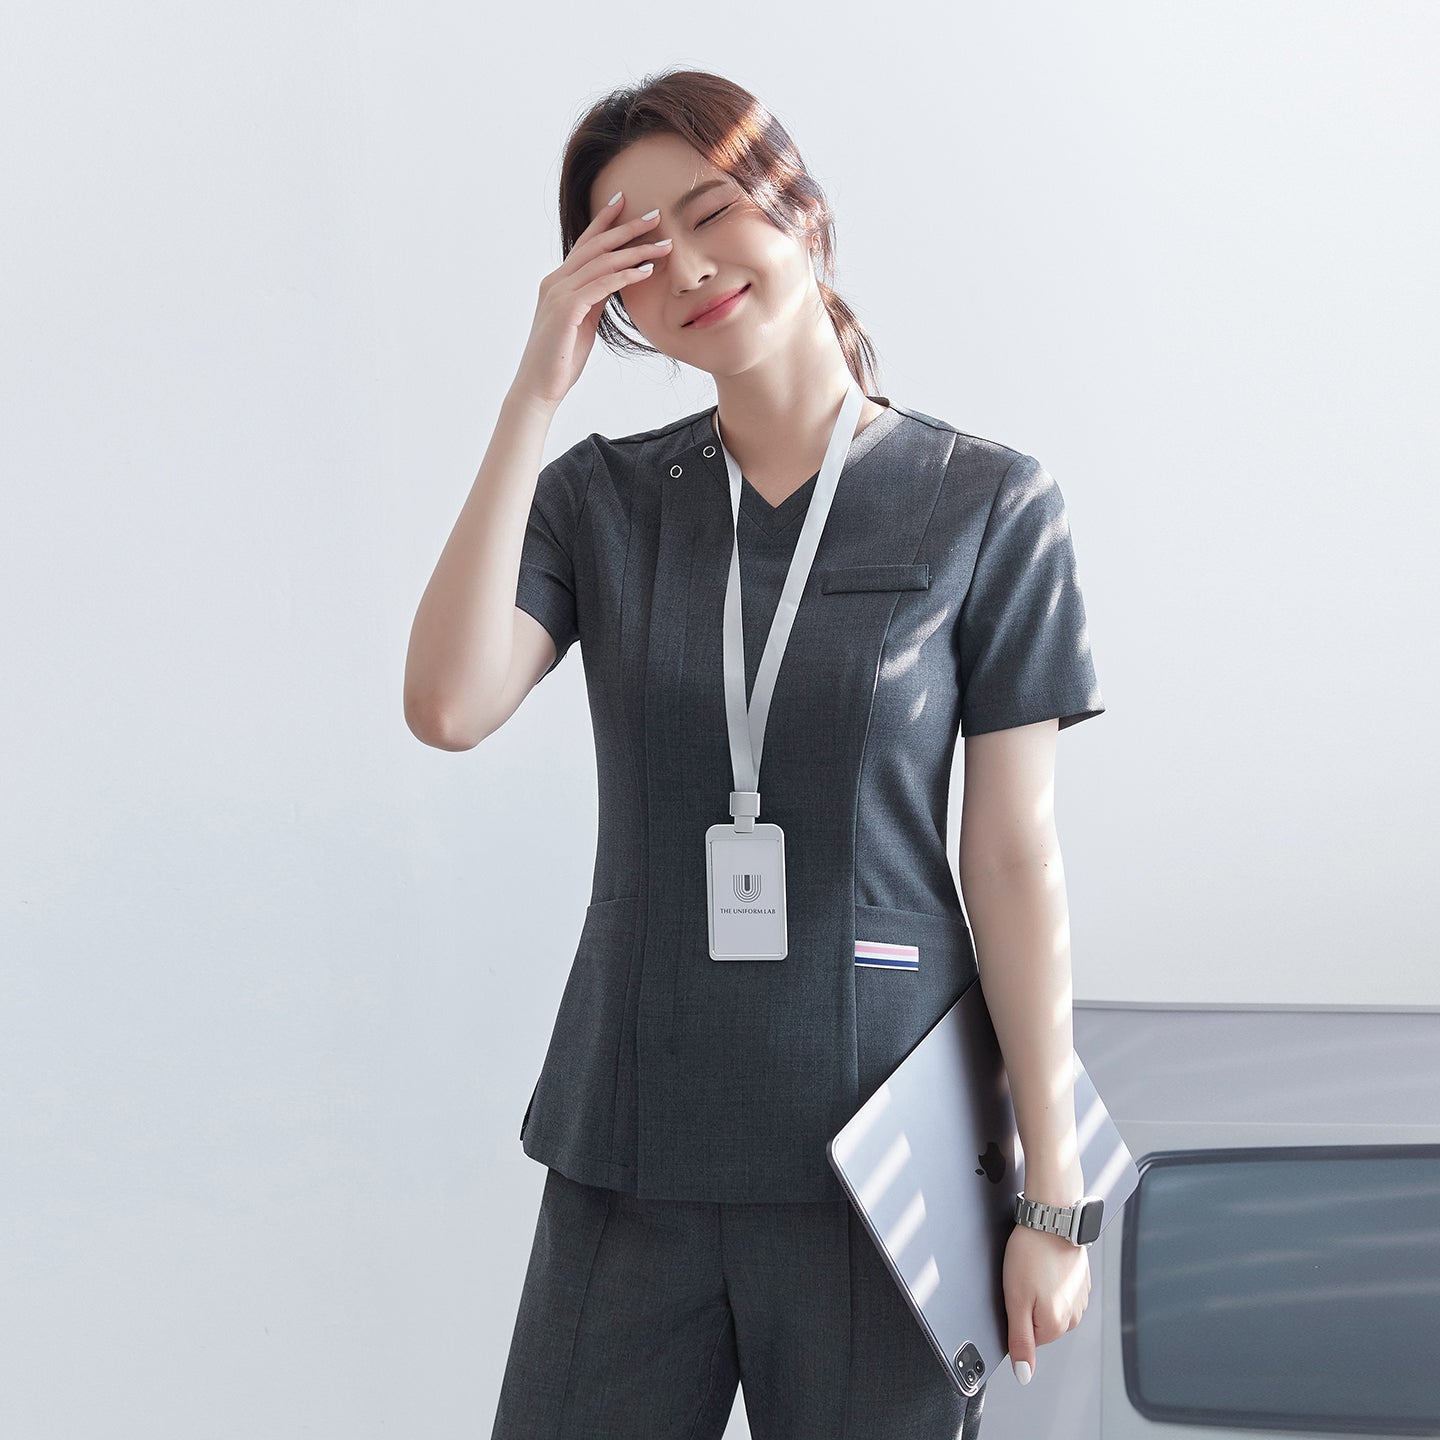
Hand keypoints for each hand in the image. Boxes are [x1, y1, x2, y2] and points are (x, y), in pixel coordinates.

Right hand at [511, 190, 667, 409]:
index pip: (584, 244)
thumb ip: (594, 299)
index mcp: (557, 282)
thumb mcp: (582, 322)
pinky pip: (601, 286)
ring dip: (635, 251)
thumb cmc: (561, 359)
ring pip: (602, 262)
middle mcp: (555, 282)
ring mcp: (558, 294)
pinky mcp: (566, 310)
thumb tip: (614, 283)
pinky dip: (625, 276)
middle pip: (596, 245)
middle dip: (627, 228)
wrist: (540, 388)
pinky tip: (646, 272)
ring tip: (663, 245)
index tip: (624, 202)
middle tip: (656, 215)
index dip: (604, 221)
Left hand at [1003, 1222, 1090, 1384]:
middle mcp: (1073, 1316)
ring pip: (1050, 1306)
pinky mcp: (1081, 1281)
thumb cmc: (1031, 1254)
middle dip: (1028, 1303)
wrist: (1052, 1219)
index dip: (1016, 1315)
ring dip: (1040, 1291)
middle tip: (1022, 1279)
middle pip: (1040, 1323)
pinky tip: (1045, 1263)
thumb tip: (1024, 1375)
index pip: (1028, 1339)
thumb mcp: (1015, 1300)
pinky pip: (1060, 1290)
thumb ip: (1020, 1341)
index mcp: (1056, 1325)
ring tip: (1034, 1268)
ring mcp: (1080, 1298)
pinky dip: (1050, 1279)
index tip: (1015, 1294)